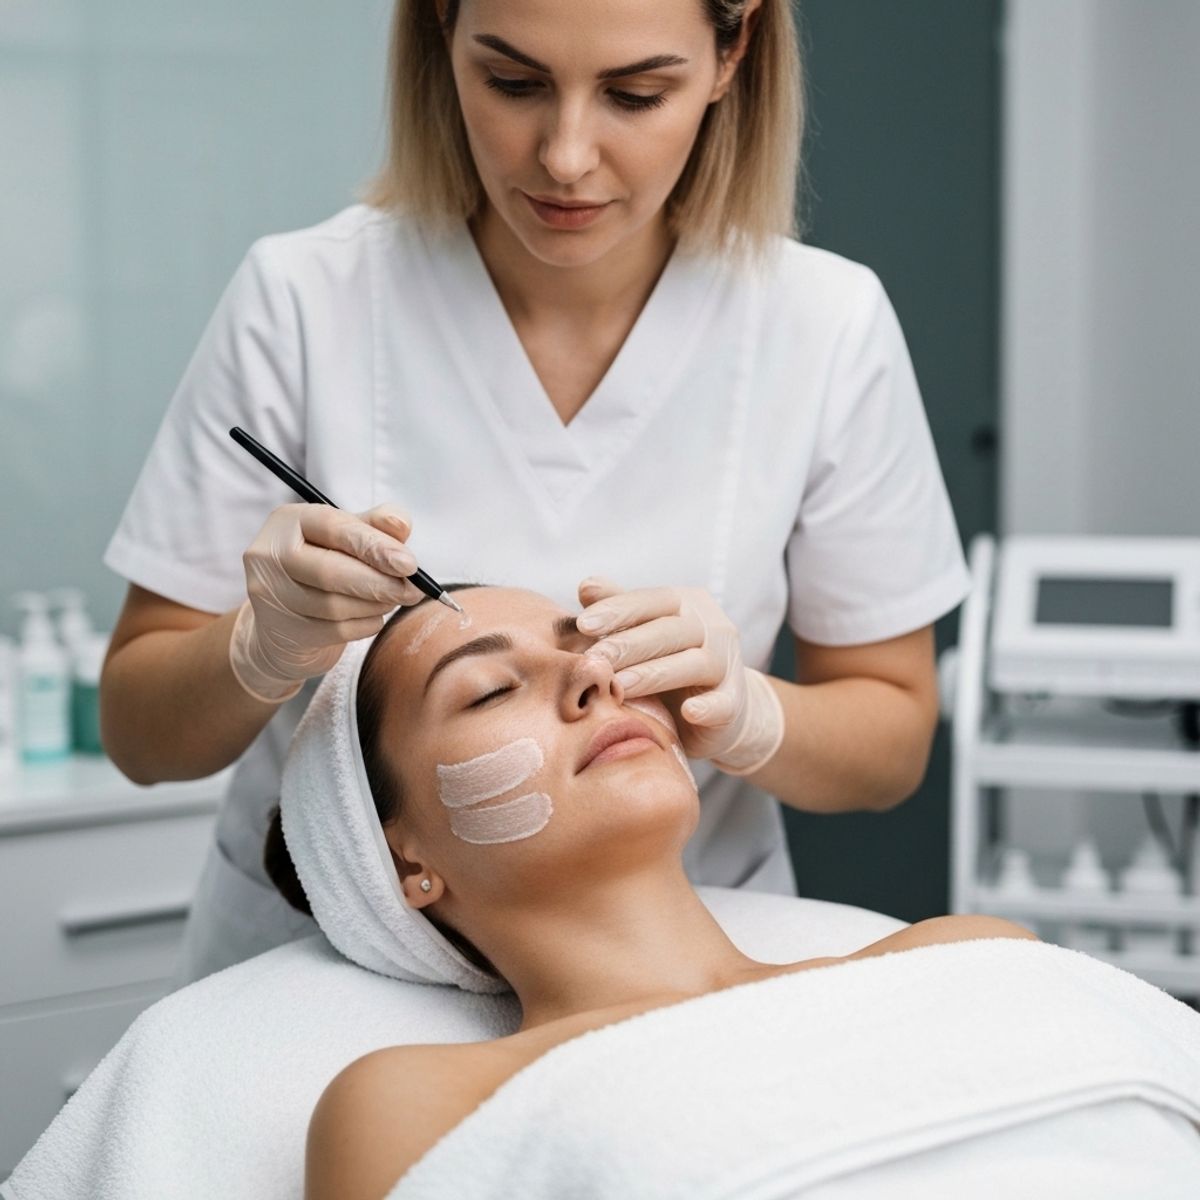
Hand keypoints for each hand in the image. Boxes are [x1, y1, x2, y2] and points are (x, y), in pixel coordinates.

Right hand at [230, 502, 423, 701]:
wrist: (287, 617)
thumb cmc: (325, 564)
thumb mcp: (348, 537)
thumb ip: (375, 526)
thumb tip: (401, 523)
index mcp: (288, 520)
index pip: (332, 526)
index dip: (374, 545)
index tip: (409, 563)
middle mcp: (269, 555)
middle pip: (329, 571)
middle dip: (380, 582)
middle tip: (414, 590)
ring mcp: (269, 595)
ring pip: (334, 605)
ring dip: (375, 605)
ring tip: (392, 599)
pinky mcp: (281, 630)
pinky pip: (334, 632)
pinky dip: (365, 625)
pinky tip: (372, 617)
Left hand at [576, 578, 784, 774]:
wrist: (719, 707)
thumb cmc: (669, 663)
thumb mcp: (643, 634)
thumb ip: (619, 610)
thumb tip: (587, 586)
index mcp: (686, 603)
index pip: (650, 601)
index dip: (617, 610)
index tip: (582, 624)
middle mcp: (711, 627)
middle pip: (668, 631)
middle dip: (628, 644)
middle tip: (594, 659)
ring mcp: (727, 664)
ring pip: (692, 663)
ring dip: (654, 674)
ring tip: (620, 686)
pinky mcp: (734, 702)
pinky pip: (722, 703)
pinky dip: (707, 707)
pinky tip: (689, 712)